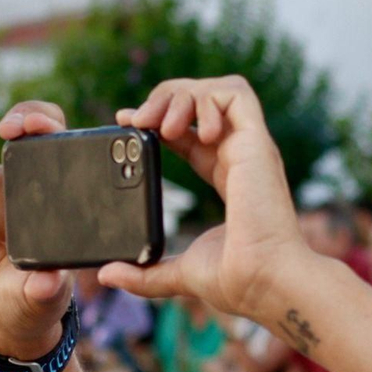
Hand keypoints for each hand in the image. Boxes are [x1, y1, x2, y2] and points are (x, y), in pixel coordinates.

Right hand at [0, 102, 72, 358]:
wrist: (0, 311)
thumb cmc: (34, 301)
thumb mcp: (43, 301)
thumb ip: (44, 292)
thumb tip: (46, 283)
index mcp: (69, 198)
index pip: (64, 141)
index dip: (50, 123)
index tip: (37, 126)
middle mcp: (38, 187)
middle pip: (25, 133)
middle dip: (20, 126)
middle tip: (11, 132)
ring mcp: (3, 193)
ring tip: (3, 242)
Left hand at [98, 76, 306, 317]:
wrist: (263, 281)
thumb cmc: (237, 280)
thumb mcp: (177, 272)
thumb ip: (144, 273)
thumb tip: (108, 273)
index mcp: (228, 177)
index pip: (191, 132)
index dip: (158, 120)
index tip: (125, 122)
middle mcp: (242, 156)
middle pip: (202, 102)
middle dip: (165, 99)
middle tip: (138, 120)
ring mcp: (252, 147)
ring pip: (219, 90)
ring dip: (182, 95)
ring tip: (162, 126)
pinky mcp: (257, 143)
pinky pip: (235, 94)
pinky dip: (206, 99)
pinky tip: (188, 129)